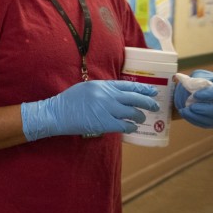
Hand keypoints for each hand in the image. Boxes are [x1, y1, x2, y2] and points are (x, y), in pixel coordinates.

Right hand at [21, 80, 159, 140]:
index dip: (142, 89)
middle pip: (134, 98)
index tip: (152, 91)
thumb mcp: (86, 88)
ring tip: (142, 118)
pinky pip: (124, 125)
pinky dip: (131, 126)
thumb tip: (117, 94)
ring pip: (132, 112)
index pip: (128, 85)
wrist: (58, 113)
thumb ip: (102, 90)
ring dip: (140, 116)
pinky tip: (133, 127)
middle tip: (155, 106)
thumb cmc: (69, 101)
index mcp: (103, 85)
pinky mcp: (105, 123)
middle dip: (147, 102)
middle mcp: (107, 95)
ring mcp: (107, 109)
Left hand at [173, 69, 212, 127]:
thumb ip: (199, 80)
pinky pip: (207, 125)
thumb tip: (194, 87)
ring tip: (184, 110)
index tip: (196, 95)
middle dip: (208, 110)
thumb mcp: (202, 76)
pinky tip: (185, 114)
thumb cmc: (204, 82)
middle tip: (192, 107)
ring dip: (199, 117)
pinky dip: (195, 120)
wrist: (201, 92)